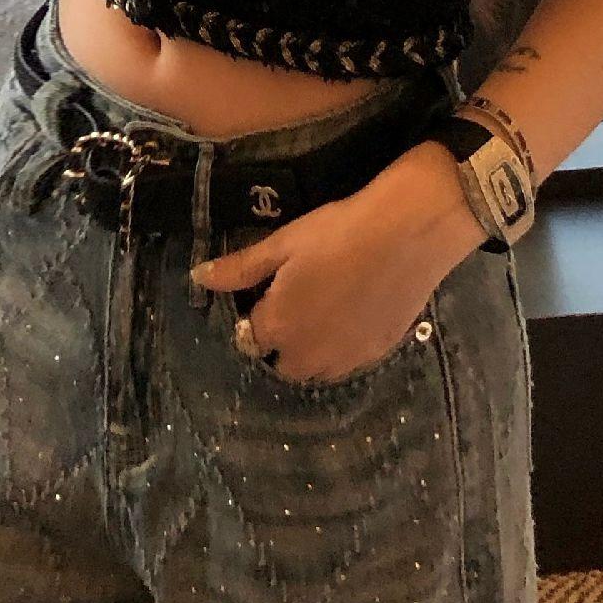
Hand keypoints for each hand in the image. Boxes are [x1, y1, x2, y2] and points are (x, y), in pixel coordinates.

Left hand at [188, 185, 443, 382]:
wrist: (405, 235)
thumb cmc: (335, 233)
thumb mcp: (281, 244)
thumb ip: (239, 269)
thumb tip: (197, 277)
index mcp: (277, 327)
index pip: (249, 338)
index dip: (253, 315)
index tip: (264, 294)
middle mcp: (307, 355)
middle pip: (281, 363)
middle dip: (280, 342)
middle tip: (293, 302)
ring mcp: (345, 360)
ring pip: (315, 369)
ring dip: (309, 351)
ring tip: (321, 310)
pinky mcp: (376, 355)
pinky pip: (347, 364)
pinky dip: (341, 349)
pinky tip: (350, 315)